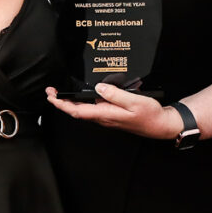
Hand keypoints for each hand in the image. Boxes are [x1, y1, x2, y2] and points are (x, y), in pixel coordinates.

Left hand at [45, 85, 181, 139]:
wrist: (160, 124)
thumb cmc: (149, 115)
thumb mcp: (133, 101)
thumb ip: (115, 94)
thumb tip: (98, 87)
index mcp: (106, 114)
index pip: (78, 111)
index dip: (62, 104)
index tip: (52, 97)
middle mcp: (104, 117)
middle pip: (77, 110)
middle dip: (62, 101)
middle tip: (51, 91)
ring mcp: (107, 116)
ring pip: (85, 109)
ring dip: (72, 100)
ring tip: (63, 91)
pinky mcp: (112, 113)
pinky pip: (95, 107)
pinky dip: (85, 100)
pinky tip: (88, 91)